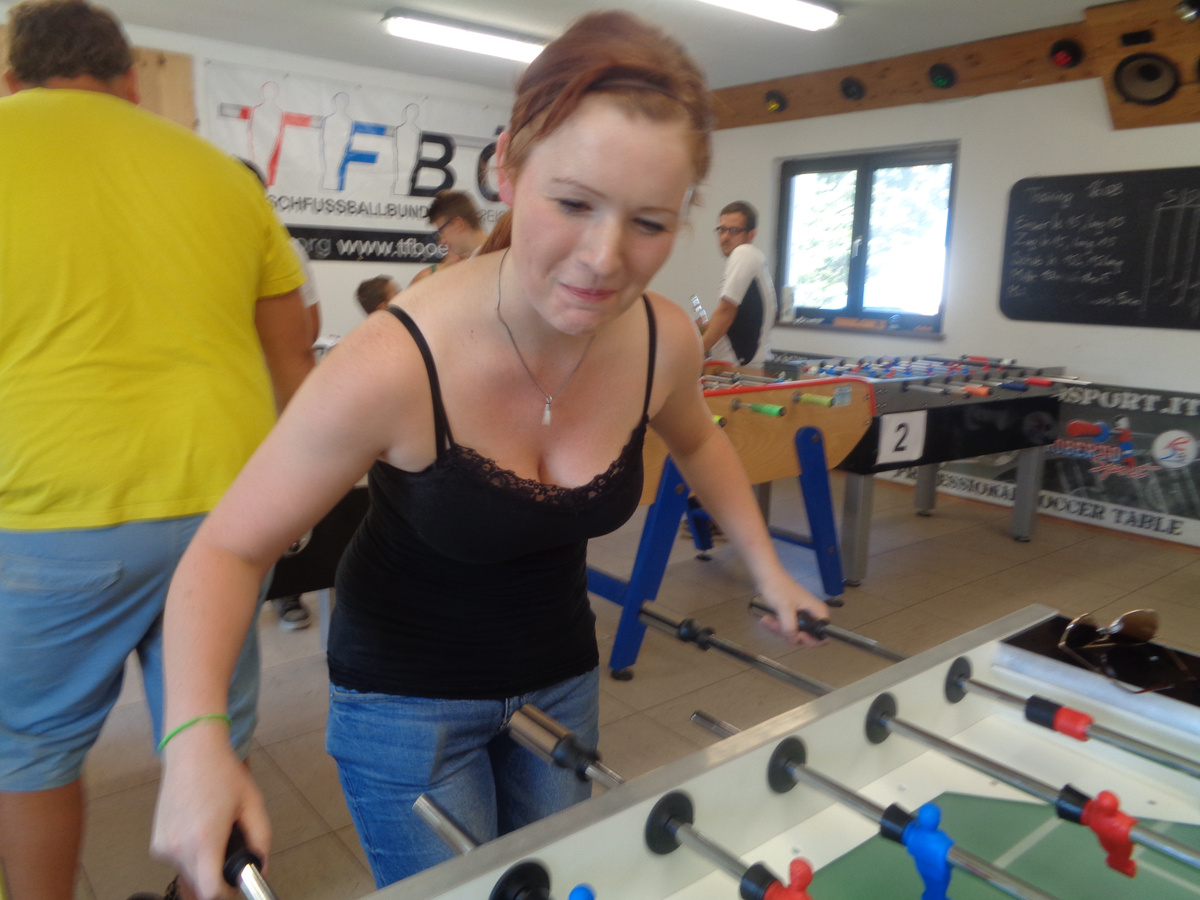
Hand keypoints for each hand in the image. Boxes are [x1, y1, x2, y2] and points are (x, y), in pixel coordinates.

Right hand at [151, 727, 270, 899]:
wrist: (191, 751)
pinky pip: (178, 862)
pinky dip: (191, 856)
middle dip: (218, 879)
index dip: (228, 892)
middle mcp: (178, 849)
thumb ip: (261, 840)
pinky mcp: (156, 843)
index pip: (211, 892)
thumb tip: (260, 867)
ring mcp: (163, 847)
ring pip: (188, 875)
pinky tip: (200, 830)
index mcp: (204, 841)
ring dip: (204, 867)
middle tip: (233, 855)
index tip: (238, 882)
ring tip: (216, 836)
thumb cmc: (223, 774)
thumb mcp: (253, 805)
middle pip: (199, 887)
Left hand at [754, 580, 828, 646]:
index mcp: (818, 612)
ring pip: (793, 634)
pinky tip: (766, 620)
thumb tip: (793, 641)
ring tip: (767, 620)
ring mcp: (802, 617)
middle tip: (776, 626)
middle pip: (806, 637)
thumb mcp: (785, 608)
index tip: (797, 636)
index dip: (811, 640)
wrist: (767, 576)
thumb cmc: (778, 587)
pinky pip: (786, 629)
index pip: (823, 636)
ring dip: (778, 630)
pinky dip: (776, 627)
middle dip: (788, 634)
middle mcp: (813, 616)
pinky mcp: (792, 617)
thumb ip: (790, 627)